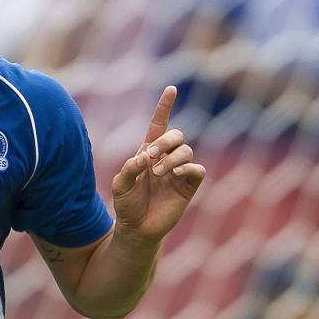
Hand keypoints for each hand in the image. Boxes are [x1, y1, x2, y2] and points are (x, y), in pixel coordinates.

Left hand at [111, 86, 204, 241]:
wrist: (137, 229)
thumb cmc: (127, 204)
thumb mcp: (120, 185)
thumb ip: (129, 169)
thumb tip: (146, 157)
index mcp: (148, 153)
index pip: (159, 124)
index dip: (165, 107)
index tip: (171, 89)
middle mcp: (166, 159)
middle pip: (176, 135)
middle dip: (166, 140)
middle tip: (151, 155)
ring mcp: (178, 172)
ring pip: (187, 150)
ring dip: (173, 157)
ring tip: (158, 173)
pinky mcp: (188, 186)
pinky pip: (197, 169)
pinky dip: (187, 167)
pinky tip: (175, 174)